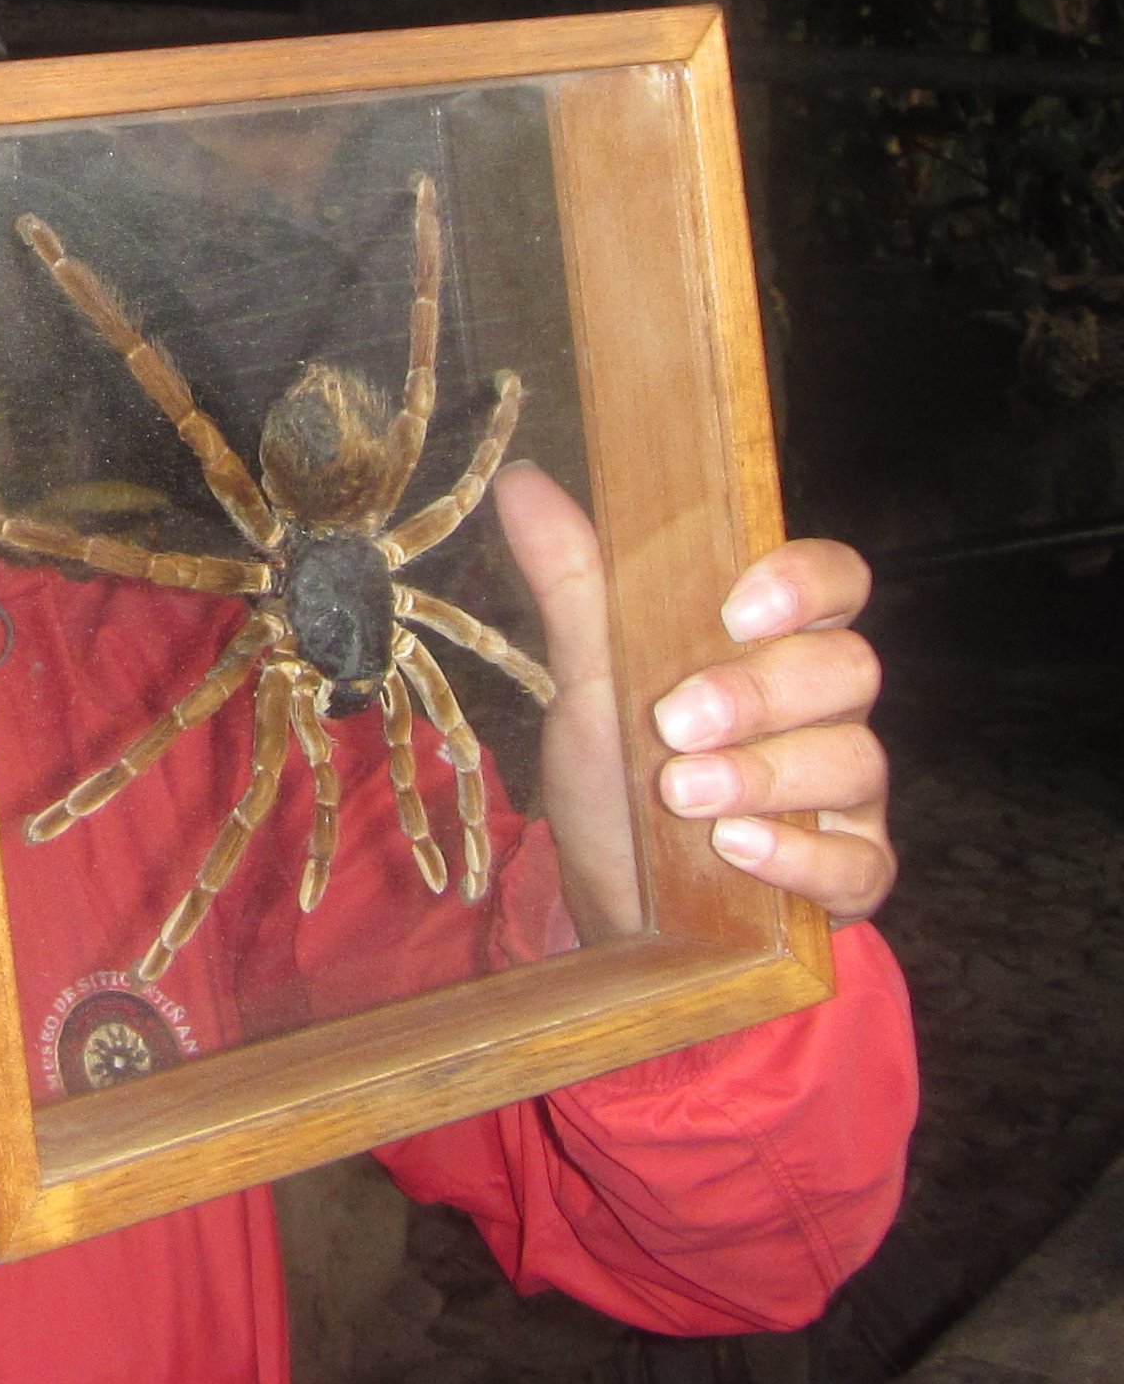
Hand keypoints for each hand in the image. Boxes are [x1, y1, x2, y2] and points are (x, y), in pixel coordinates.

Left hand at [492, 463, 894, 934]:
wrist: (613, 902)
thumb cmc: (617, 775)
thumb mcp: (587, 681)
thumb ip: (573, 584)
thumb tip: (523, 481)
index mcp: (774, 641)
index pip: (836, 581)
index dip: (804, 584)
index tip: (735, 611)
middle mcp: (824, 708)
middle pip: (848, 669)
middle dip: (759, 695)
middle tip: (675, 724)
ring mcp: (845, 792)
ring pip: (856, 761)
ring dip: (765, 776)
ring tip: (684, 794)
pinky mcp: (851, 870)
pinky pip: (860, 861)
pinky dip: (800, 856)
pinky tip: (737, 850)